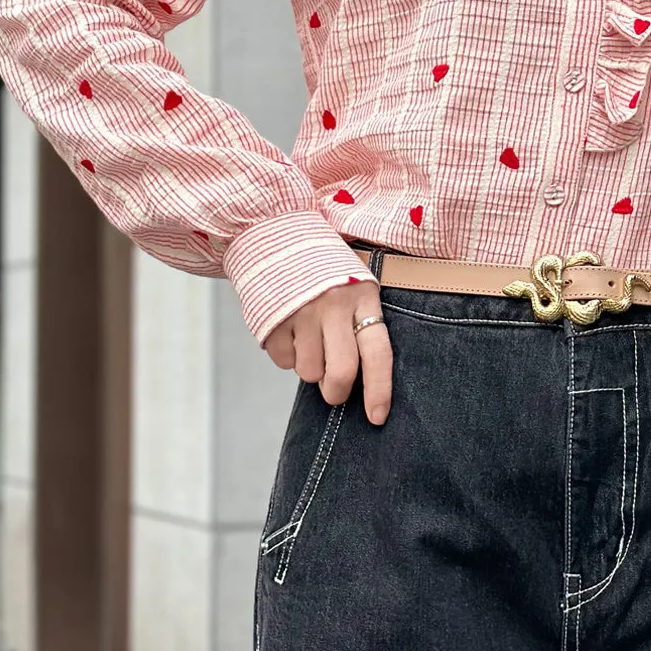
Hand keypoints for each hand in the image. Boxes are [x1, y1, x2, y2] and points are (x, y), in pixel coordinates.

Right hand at [263, 280, 391, 425]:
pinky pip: (284, 362)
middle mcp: (333, 305)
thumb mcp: (355, 284)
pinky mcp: (271, 319)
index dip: (379, 390)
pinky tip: (290, 328)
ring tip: (309, 339)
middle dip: (337, 393)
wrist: (277, 233)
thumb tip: (360, 379)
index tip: (377, 417)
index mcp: (362, 297)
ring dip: (310, 368)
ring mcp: (300, 312)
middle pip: (340, 373)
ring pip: (309, 373)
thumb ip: (361, 323)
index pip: (377, 352)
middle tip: (334, 391)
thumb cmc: (325, 269)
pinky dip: (287, 355)